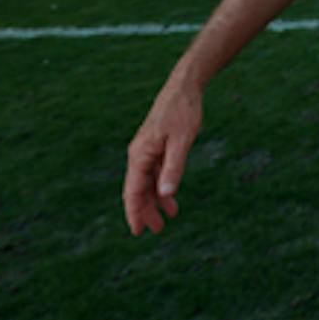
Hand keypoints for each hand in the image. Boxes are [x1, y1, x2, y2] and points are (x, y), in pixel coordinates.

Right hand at [123, 81, 202, 235]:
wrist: (184, 87)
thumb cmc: (182, 112)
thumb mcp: (182, 141)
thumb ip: (174, 167)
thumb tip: (166, 195)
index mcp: (140, 155)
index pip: (133, 190)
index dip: (135, 212)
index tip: (138, 232)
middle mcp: (139, 155)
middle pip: (138, 190)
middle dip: (145, 211)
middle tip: (157, 231)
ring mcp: (147, 151)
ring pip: (147, 183)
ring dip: (154, 202)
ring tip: (165, 221)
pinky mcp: (157, 147)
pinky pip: (155, 173)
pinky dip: (162, 187)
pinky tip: (172, 200)